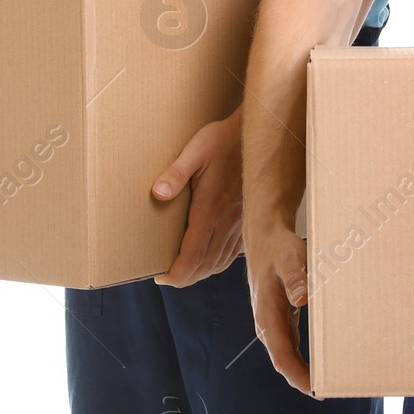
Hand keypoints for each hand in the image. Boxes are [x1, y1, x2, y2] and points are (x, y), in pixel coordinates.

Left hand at [151, 110, 242, 287]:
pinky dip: (218, 263)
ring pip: (220, 261)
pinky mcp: (247, 218)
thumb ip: (176, 172)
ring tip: (184, 273)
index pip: (193, 254)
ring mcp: (240, 221)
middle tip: (168, 279)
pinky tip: (210, 261)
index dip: (176, 272)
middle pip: (206, 264)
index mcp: (212, 208)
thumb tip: (158, 193)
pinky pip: (234, 251)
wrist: (255, 135)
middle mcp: (228, 220)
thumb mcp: (195, 150)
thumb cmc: (222, 140)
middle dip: (185, 278)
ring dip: (201, 273)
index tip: (161, 277)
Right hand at [244, 215, 311, 393]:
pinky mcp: (281, 317)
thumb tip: (301, 300)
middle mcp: (267, 323)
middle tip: (330, 390)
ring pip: (288, 353)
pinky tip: (321, 361)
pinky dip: (305, 356)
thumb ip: (295, 276)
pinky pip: (291, 344)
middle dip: (303, 378)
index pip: (281, 354)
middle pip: (284, 360)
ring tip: (328, 381)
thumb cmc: (279, 247)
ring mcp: (273, 322)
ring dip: (304, 369)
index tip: (314, 390)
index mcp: (267, 314)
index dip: (297, 375)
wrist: (266, 237)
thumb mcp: (289, 257)